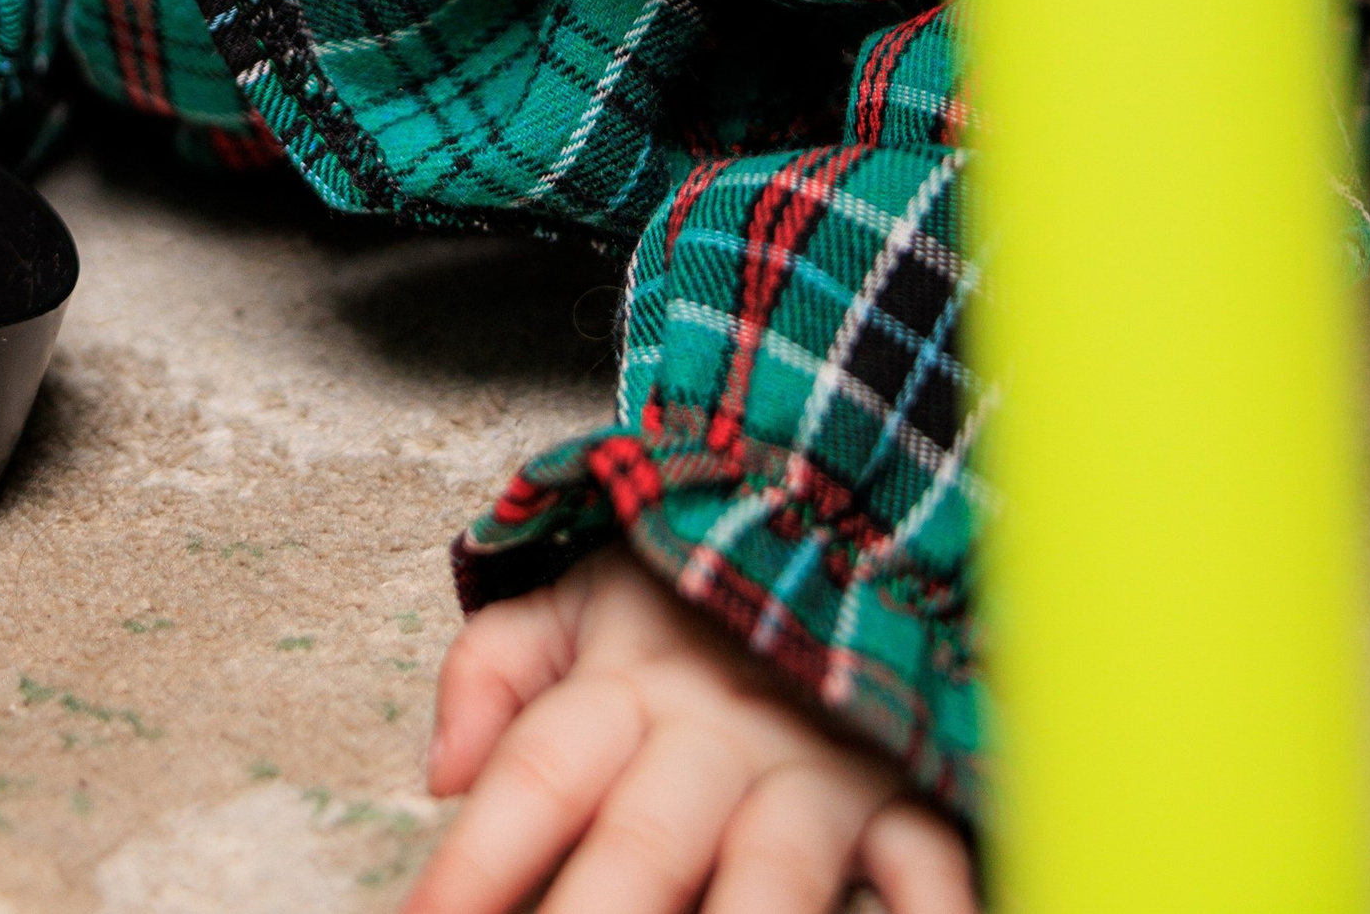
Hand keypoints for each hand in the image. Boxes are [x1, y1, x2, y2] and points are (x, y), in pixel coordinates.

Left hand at [406, 549, 976, 913]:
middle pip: (641, 846)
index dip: (471, 866)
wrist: (839, 497)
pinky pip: (925, 861)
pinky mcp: (904, 787)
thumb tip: (439, 773)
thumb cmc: (690, 585)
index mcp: (628, 680)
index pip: (536, 775)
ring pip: (773, 872)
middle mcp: (718, 729)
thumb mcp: (579, 594)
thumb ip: (493, 666)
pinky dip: (930, 910)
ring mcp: (816, 763)